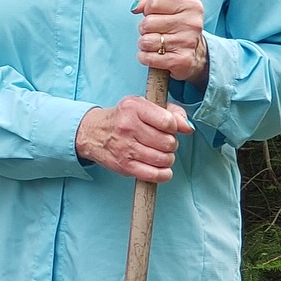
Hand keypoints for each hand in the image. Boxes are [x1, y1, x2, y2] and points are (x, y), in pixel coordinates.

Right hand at [76, 96, 192, 180]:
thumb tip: (188, 127)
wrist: (92, 133)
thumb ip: (170, 112)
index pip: (168, 122)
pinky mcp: (124, 166)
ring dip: (167, 158)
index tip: (168, 128)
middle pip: (168, 142)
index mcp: (134, 108)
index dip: (174, 127)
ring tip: (160, 153)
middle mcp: (128, 127)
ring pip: (163, 159)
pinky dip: (164, 174)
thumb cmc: (122, 118)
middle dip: (171, 144)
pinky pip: (154, 174)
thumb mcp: (143, 105)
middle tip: (162, 142)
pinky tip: (161, 168)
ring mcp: (125, 148)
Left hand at [134, 0, 208, 88]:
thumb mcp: (165, 1)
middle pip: (147, 23)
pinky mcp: (182, 61)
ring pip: (146, 41)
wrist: (194, 52)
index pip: (153, 2)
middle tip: (156, 31)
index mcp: (190, 4)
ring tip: (156, 43)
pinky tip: (155, 54)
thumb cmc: (174, 22)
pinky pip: (148, 58)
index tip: (155, 14)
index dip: (148, 9)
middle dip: (145, 28)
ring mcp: (188, 42)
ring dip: (145, 44)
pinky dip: (145, 57)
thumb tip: (136, 7)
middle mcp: (192, 23)